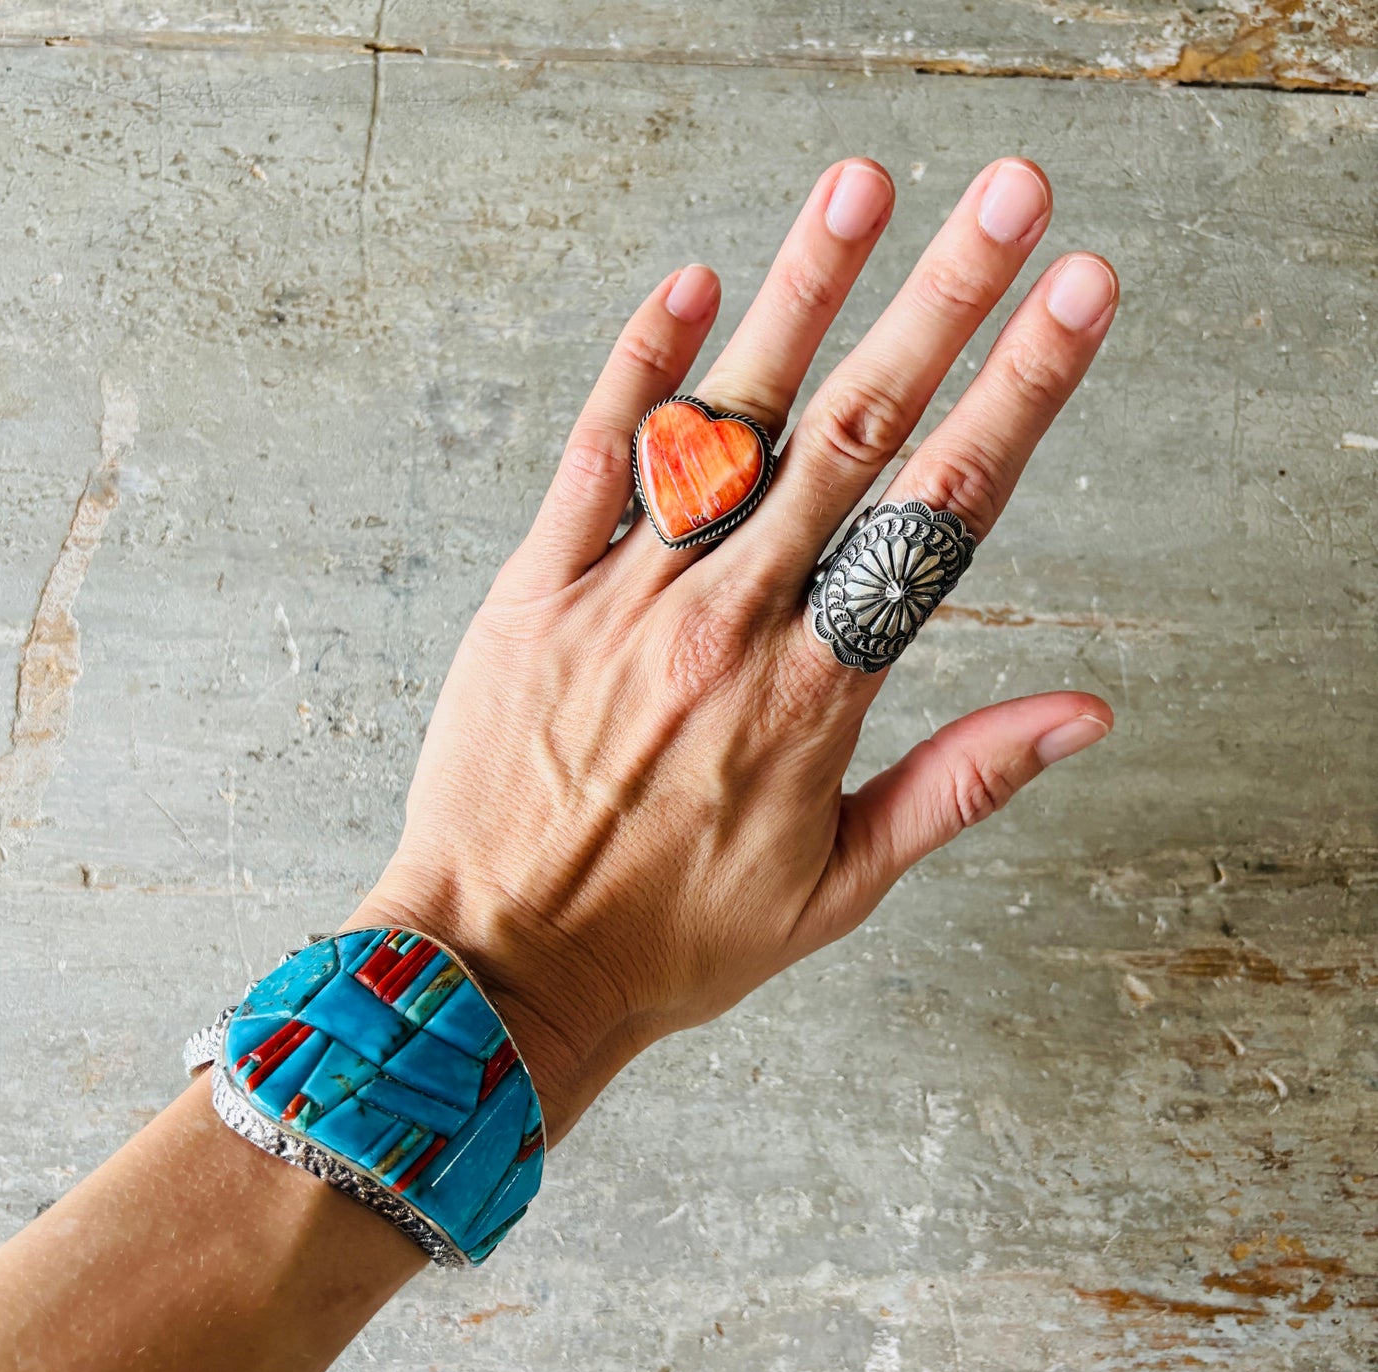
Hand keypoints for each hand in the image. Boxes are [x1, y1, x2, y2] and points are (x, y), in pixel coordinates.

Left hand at [347, 156, 1116, 1140]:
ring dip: (802, 297)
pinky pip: (592, 463)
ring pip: (727, 425)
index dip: (1018, 396)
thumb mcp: (840, 887)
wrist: (503, 967)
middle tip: (1010, 198)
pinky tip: (689, 287)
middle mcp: (727, 627)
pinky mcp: (534, 594)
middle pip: (851, 438)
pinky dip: (639, 371)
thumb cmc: (673, 940)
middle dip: (941, 303)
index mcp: (814, 696)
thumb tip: (1084, 712)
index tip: (1074, 302)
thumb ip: (959, 784)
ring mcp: (624, 600)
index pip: (937, 517)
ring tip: (862, 187)